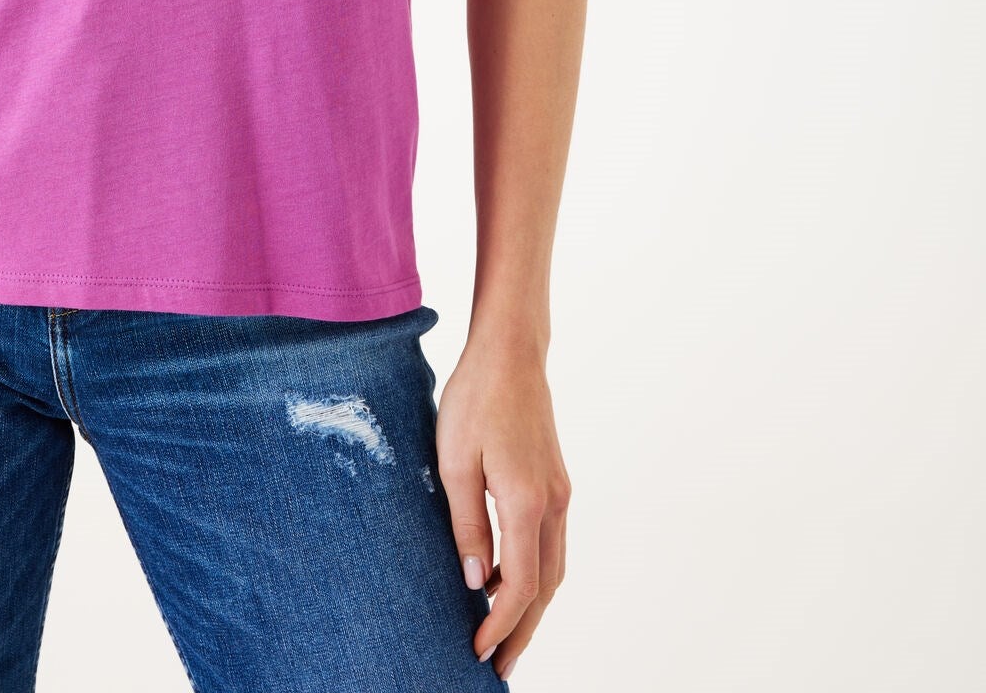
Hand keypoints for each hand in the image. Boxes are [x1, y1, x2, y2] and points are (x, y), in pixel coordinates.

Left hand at [434, 325, 570, 679]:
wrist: (510, 352)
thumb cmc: (475, 399)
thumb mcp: (454, 462)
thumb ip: (465, 525)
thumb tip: (473, 582)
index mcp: (526, 501)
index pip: (520, 586)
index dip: (500, 625)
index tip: (478, 652)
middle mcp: (552, 503)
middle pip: (545, 587)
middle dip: (524, 631)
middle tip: (500, 668)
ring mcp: (558, 492)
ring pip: (552, 567)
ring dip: (531, 606)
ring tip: (504, 635)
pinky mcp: (554, 481)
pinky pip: (549, 542)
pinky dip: (532, 572)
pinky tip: (503, 580)